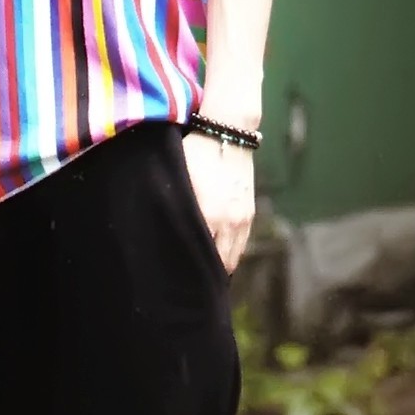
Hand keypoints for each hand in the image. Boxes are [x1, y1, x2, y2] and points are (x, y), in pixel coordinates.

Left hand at [181, 129, 255, 275]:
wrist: (228, 131)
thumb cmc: (196, 150)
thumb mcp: (180, 178)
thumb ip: (176, 206)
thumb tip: (164, 229)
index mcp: (209, 214)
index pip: (199, 255)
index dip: (189, 269)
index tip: (178, 279)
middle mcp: (229, 221)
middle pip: (220, 263)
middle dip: (206, 274)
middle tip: (189, 283)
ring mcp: (243, 217)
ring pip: (233, 255)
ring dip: (221, 265)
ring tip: (204, 274)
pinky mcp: (249, 212)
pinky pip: (242, 243)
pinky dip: (231, 252)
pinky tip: (219, 255)